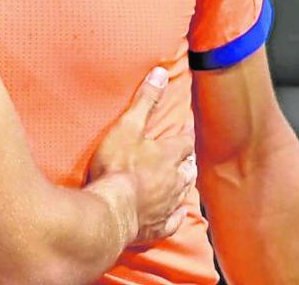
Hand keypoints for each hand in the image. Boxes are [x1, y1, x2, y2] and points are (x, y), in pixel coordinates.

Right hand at [88, 66, 197, 244]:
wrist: (110, 210)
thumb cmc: (116, 166)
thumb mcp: (128, 125)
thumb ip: (145, 100)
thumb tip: (160, 73)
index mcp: (169, 155)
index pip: (185, 141)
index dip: (185, 132)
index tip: (185, 127)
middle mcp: (174, 180)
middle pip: (188, 168)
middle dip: (187, 159)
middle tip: (185, 155)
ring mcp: (167, 205)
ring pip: (184, 192)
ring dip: (184, 183)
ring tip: (183, 178)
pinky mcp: (157, 226)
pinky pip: (174, 220)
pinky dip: (176, 214)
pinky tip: (177, 213)